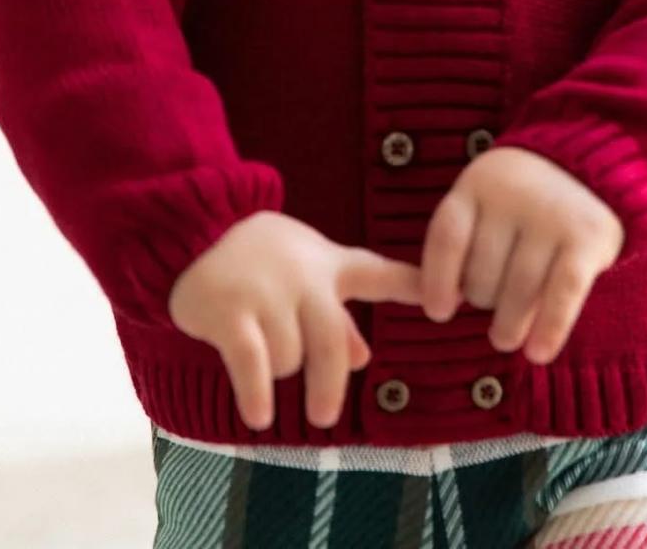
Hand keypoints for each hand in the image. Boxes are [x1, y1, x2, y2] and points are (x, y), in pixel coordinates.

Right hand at [167, 210, 423, 430]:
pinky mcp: (231, 312)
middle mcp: (304, 279)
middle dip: (329, 384)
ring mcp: (267, 295)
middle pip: (330, 342)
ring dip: (278, 375)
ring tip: (260, 361)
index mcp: (328, 266)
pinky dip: (256, 394)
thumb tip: (363, 358)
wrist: (196, 229)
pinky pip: (252, 364)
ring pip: (288, 359)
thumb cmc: (258, 255)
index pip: (378, 273)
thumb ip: (337, 315)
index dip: (412, 286)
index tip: (450, 298)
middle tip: (324, 416)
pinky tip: (258, 416)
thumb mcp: (305, 272)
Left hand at [418, 146, 624, 363]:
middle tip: (492, 303)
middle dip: (482, 298)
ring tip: (505, 337)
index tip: (439, 313)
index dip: (437, 280)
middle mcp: (514, 193)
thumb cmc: (518, 205)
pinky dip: (550, 328)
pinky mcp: (589, 237)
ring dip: (509, 325)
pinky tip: (538, 353)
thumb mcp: (481, 207)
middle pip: (484, 270)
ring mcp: (553, 214)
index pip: (447, 237)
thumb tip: (428, 301)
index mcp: (479, 182)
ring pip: (519, 288)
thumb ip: (455, 247)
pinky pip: (563, 293)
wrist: (587, 172)